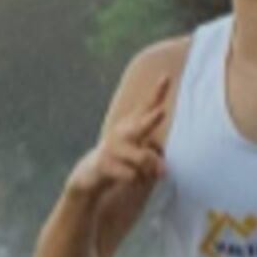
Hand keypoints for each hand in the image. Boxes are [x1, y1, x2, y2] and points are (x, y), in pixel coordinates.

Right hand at [67, 76, 170, 200]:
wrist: (90, 174)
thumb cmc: (124, 160)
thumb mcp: (142, 153)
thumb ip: (155, 158)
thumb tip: (162, 170)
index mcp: (133, 125)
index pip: (147, 106)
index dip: (157, 92)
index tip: (167, 76)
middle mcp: (121, 132)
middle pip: (140, 126)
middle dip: (151, 120)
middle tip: (162, 112)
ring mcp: (111, 147)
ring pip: (142, 158)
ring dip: (149, 169)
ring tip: (147, 173)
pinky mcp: (102, 164)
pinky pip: (131, 175)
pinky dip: (136, 179)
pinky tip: (128, 177)